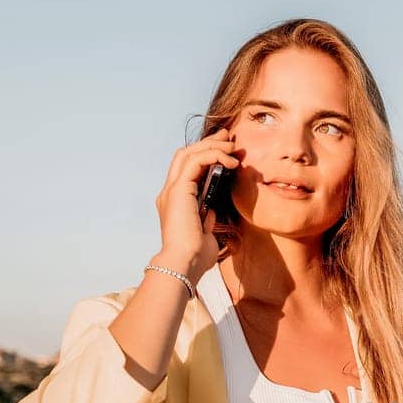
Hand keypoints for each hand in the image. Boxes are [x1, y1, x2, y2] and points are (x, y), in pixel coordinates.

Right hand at [154, 127, 239, 282]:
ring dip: (212, 146)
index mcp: (175, 202)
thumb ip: (206, 220)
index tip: (226, 150)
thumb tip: (212, 209)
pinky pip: (196, 161)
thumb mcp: (204, 234)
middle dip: (208, 143)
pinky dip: (213, 156)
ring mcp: (172, 190)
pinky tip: (229, 161)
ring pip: (189, 153)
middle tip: (228, 138)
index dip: (205, 155)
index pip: (187, 169)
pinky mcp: (178, 190)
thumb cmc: (195, 258)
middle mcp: (170, 193)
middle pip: (185, 155)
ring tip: (232, 147)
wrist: (184, 265)